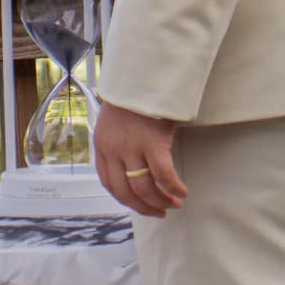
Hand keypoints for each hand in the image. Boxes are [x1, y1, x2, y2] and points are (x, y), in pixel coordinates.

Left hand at [94, 100, 187, 216]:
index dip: (125, 199)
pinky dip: (173, 187)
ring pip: (144, 187)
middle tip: (159, 212)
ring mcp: (131, 147)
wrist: (142, 72)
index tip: (139, 205)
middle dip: (143, 207)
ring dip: (160, 201)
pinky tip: (182, 191)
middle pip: (125, 192)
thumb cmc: (135, 95)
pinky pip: (163, 175)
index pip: (109, 183)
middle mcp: (113, 149)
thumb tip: (130, 163)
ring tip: (174, 203)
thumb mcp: (116, 120)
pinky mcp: (152, 142)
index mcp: (102, 144)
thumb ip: (118, 141)